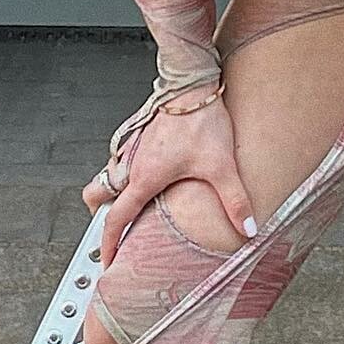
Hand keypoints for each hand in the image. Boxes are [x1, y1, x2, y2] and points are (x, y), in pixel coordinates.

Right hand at [81, 81, 257, 267]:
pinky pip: (123, 158)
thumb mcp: (220, 166)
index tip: (108, 260)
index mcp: (144, 177)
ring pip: (109, 174)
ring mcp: (133, 146)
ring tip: (131, 206)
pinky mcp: (140, 132)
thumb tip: (247, 228)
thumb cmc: (200, 118)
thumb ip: (234, 201)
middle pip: (97, 194)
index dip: (109, 243)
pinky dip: (126, 171)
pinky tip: (150, 174)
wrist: (193, 82)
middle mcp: (132, 162)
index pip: (116, 218)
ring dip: (112, 192)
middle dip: (100, 214)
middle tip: (113, 230)